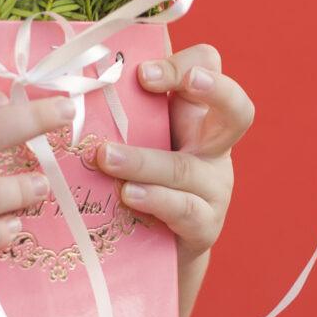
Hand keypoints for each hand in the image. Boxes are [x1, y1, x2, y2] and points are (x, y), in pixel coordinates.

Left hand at [99, 42, 254, 256]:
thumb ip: (126, 109)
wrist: (160, 252)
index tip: (142, 74)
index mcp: (199, 115)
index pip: (208, 69)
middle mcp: (216, 148)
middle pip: (238, 110)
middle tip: (172, 81)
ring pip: (185, 168)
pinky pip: (183, 209)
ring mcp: (215, 188)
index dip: (183, 64)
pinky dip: (153, 199)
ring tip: (106, 157)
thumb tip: (78, 76)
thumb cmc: (144, 181)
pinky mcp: (205, 226)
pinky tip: (128, 194)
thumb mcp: (139, 139)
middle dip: (216, 90)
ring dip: (142, 161)